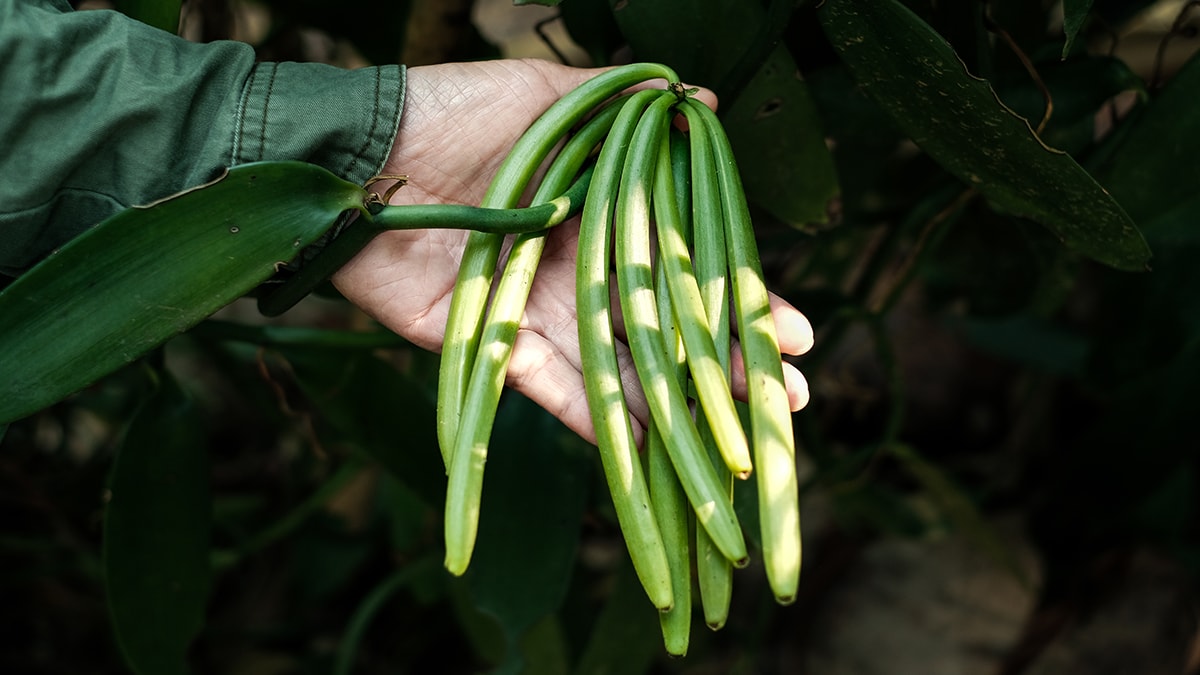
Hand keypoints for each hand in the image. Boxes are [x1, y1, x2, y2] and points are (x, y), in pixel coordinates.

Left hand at [331, 59, 812, 443]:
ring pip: (623, 367)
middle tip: (786, 398)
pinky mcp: (495, 345)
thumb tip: (700, 100)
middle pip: (667, 327)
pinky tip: (653, 447)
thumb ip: (622, 101)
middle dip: (729, 365)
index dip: (740, 298)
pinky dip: (601, 419)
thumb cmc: (451, 114)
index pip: (688, 264)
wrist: (357, 155)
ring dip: (681, 404)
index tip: (795, 329)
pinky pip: (555, 389)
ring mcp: (541, 313)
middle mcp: (582, 270)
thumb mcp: (545, 94)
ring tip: (740, 437)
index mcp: (603, 214)